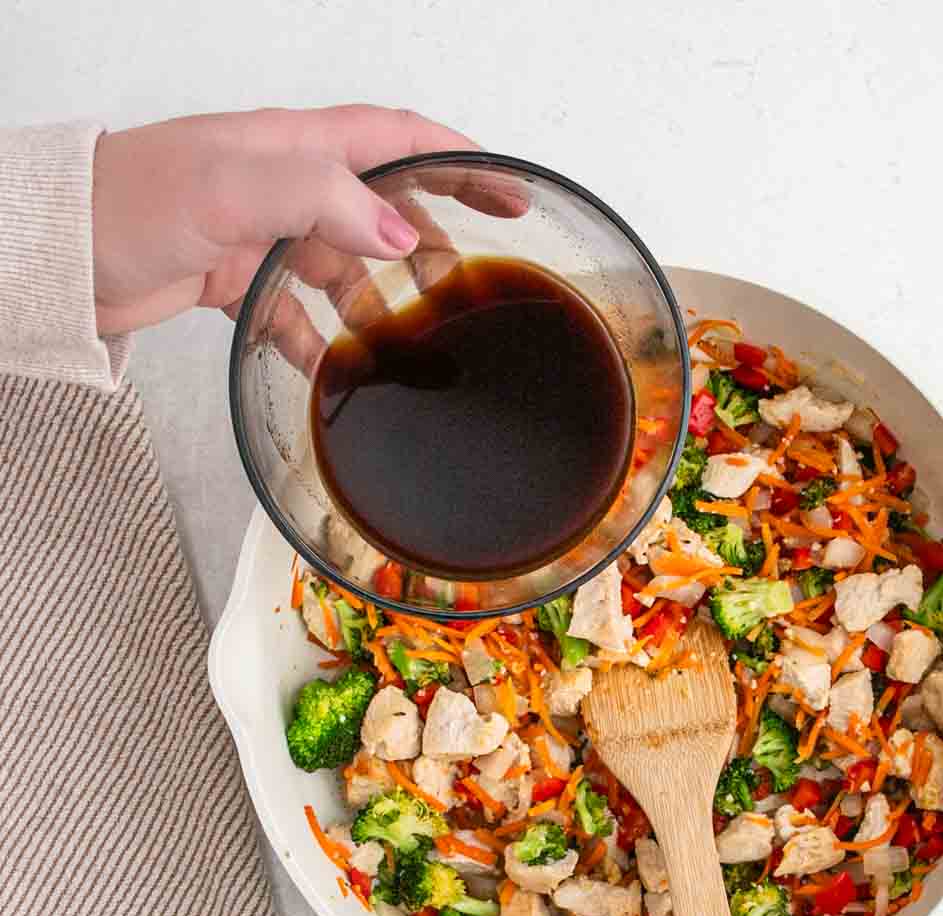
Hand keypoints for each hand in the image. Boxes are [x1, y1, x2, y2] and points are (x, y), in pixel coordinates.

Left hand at [91, 105, 488, 336]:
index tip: (509, 193)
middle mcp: (283, 185)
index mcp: (293, 146)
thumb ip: (320, 199)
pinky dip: (321, 342)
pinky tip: (338, 371)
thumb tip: (398, 232)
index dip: (459, 162)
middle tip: (474, 281)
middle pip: (381, 205)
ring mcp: (260, 233)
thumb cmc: (127, 204)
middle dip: (434, 237)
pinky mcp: (233, 280)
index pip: (396, 141)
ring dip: (381, 301)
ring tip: (414, 341)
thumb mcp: (230, 187)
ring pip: (344, 267)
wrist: (55, 254)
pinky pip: (295, 314)